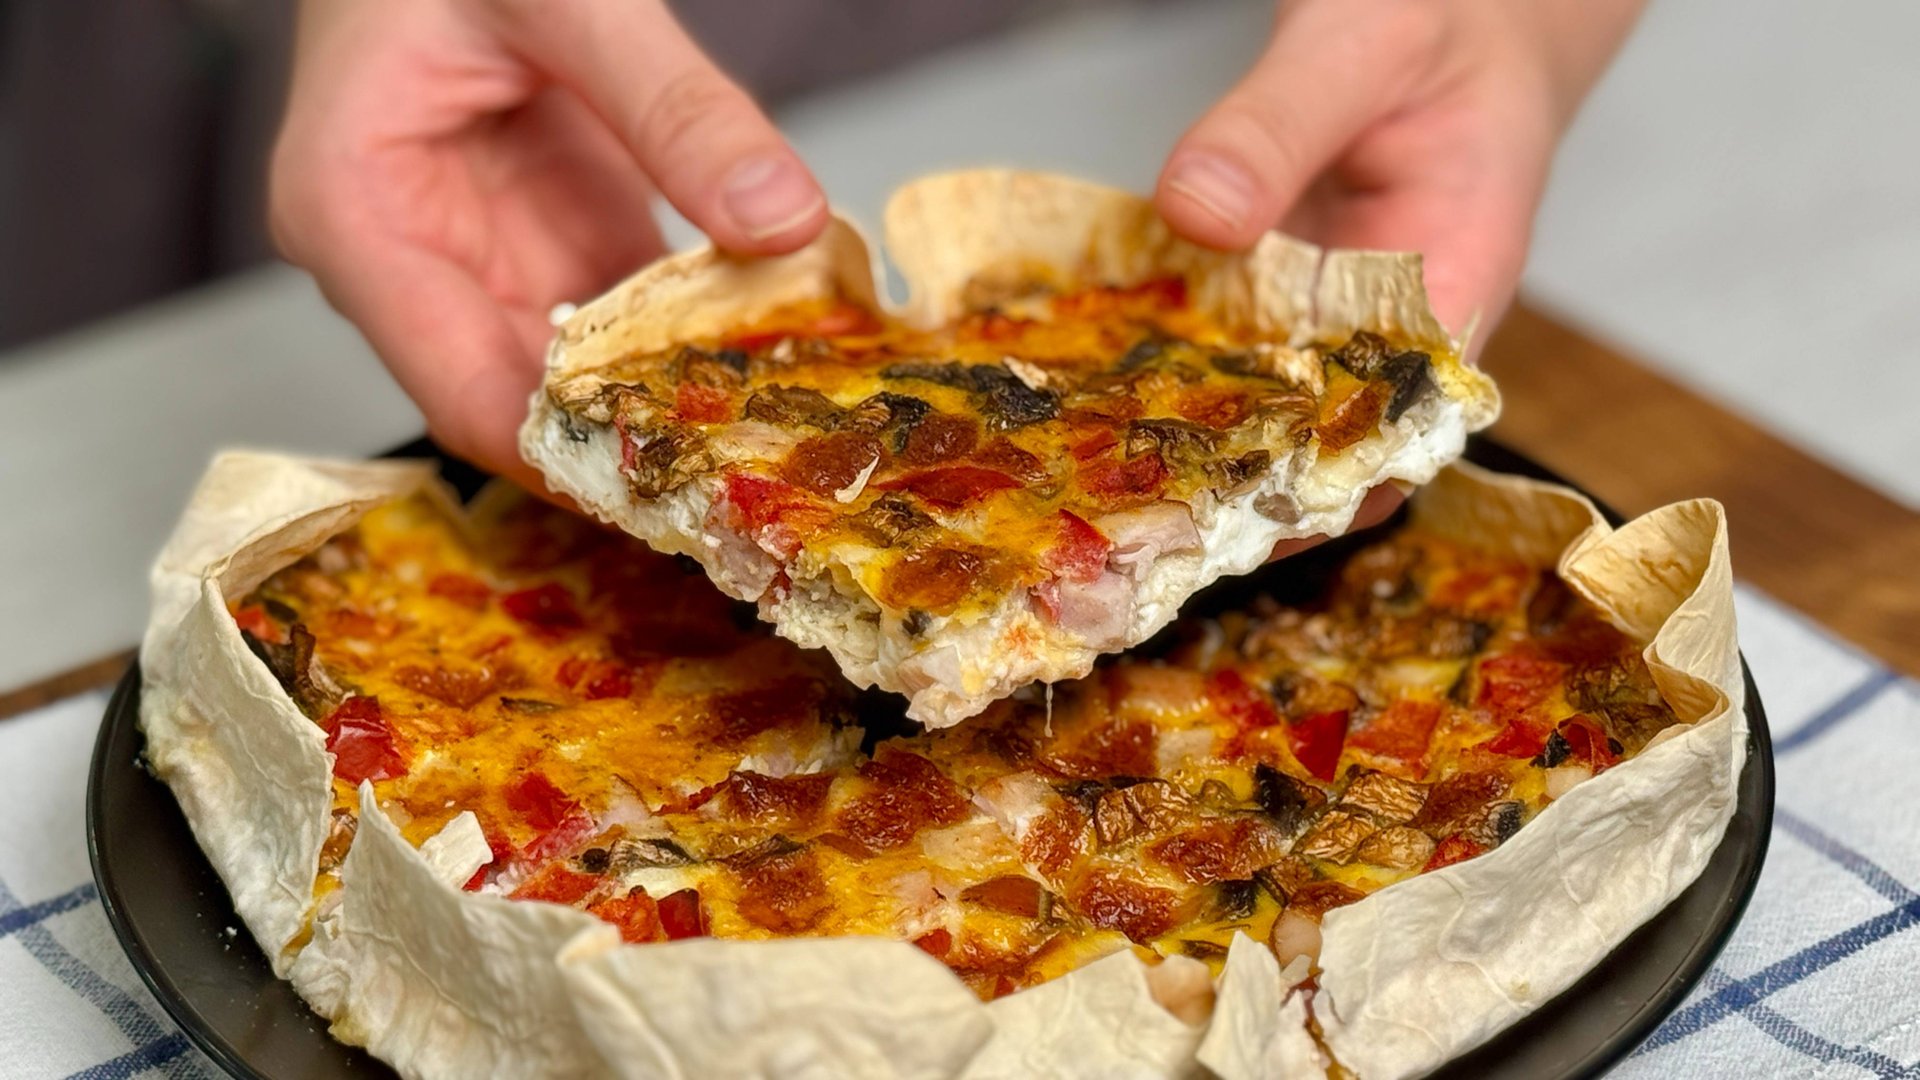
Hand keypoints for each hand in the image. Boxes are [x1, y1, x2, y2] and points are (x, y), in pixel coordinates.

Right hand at [270, 0, 827, 484]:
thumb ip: (674, 105)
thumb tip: (783, 219)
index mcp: (356, 213)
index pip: (464, 394)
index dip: (574, 458)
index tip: (685, 488)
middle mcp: (406, 257)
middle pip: (524, 400)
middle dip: (639, 438)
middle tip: (761, 477)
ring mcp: (477, 252)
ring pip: (582, 371)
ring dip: (675, 394)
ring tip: (781, 435)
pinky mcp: (542, 233)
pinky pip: (621, 315)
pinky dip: (690, 333)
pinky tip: (772, 354)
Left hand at [1155, 0, 1643, 557]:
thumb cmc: (1442, 16)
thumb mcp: (1358, 48)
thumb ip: (1276, 125)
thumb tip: (1194, 210)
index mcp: (1454, 289)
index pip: (1396, 432)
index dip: (1318, 492)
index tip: (1233, 527)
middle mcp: (1397, 325)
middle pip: (1323, 445)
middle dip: (1239, 492)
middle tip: (1133, 526)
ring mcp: (1337, 313)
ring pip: (1271, 409)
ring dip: (1198, 447)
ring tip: (1103, 494)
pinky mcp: (1285, 289)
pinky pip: (1232, 347)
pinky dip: (1174, 372)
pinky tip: (1095, 395)